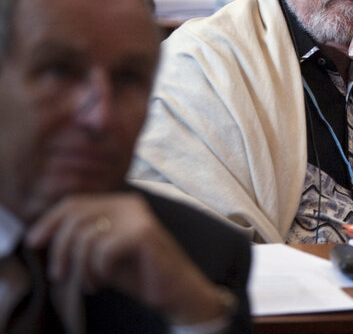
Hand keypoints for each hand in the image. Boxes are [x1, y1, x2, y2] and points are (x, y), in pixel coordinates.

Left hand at [26, 193, 229, 325]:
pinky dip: (97, 271)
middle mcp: (130, 203)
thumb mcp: (103, 253)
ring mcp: (139, 216)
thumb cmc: (140, 273)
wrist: (176, 290)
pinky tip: (103, 282)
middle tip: (60, 275)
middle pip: (76, 217)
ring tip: (89, 283)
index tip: (35, 243)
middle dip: (60, 250)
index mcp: (121, 203)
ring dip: (80, 267)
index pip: (75, 202)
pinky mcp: (144, 234)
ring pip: (86, 236)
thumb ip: (83, 238)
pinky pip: (103, 250)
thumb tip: (45, 234)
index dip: (50, 221)